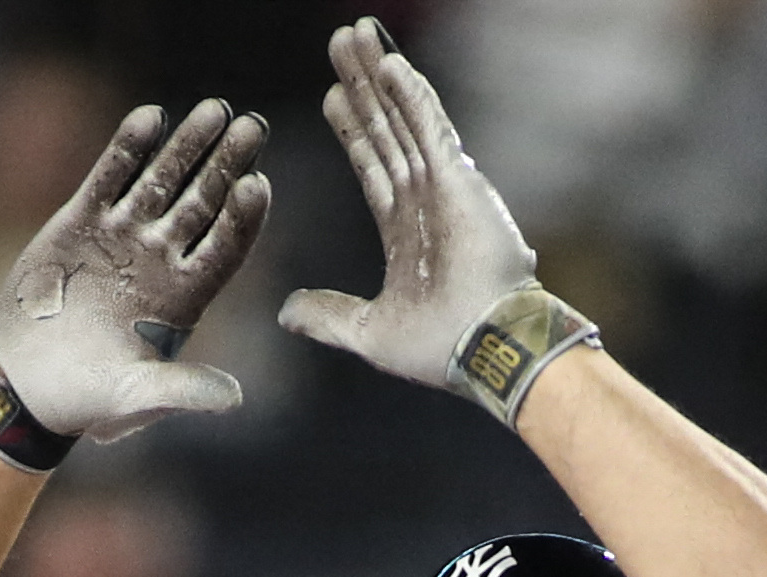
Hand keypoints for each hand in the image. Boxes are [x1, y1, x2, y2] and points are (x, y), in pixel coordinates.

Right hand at [0, 98, 272, 441]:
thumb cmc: (86, 400)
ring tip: (215, 110)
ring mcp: (123, 235)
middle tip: (253, 127)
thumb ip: (182, 391)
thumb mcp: (135, 398)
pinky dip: (128, 148)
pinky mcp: (82, 221)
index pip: (225, 248)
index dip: (243, 218)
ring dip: (188, 145)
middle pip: (204, 202)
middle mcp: (160, 259)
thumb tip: (235, 400)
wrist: (24, 385)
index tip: (257, 185)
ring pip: (163, 179)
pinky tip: (151, 117)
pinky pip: (111, 176)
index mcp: (184, 298)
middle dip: (228, 165)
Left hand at [278, 19, 548, 398]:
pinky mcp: (457, 181)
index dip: (351, 127)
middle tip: (341, 42)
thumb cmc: (438, 348)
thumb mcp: (366, 332)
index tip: (331, 95)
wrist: (482, 351)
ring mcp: (441, 185)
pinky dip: (410, 95)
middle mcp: (423, 197)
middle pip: (384, 127)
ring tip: (356, 35)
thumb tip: (284, 312)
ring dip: (380, 75)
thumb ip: (327, 316)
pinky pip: (428, 128)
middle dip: (361, 86)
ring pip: (403, 116)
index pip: (371, 163)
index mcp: (404, 227)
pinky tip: (390, 64)